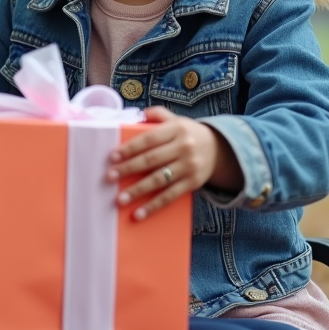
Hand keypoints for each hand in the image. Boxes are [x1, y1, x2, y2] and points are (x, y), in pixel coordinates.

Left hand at [105, 107, 238, 220]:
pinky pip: (170, 196)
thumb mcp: (176, 119)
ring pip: (159, 180)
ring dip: (138, 190)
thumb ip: (157, 114)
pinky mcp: (192, 183)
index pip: (149, 139)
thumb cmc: (187, 133)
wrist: (218, 149)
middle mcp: (184, 147)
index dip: (130, 148)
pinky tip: (138, 214)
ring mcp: (189, 166)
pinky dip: (153, 206)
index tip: (113, 157)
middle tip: (110, 176)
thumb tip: (136, 116)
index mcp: (177, 128)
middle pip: (151, 160)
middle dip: (129, 169)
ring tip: (120, 199)